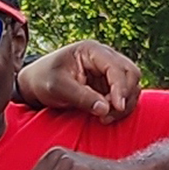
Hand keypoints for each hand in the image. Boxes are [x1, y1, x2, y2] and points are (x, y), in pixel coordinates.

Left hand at [17, 40, 142, 123]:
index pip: (117, 67)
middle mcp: (105, 57)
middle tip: (107, 116)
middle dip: (125, 96)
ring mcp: (109, 71)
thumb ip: (81, 97)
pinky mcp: (109, 85)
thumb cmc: (43, 80)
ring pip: (132, 86)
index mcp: (92, 51)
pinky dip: (120, 108)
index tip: (116, 107)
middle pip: (131, 74)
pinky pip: (125, 96)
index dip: (120, 88)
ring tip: (104, 119)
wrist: (36, 84)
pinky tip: (105, 117)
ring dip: (124, 104)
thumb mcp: (58, 88)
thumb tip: (106, 109)